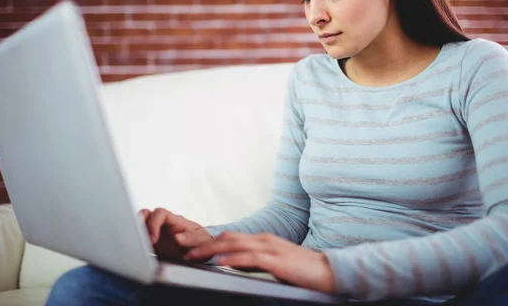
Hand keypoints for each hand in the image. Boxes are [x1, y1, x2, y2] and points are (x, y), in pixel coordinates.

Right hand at [139, 208, 212, 259]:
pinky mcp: (154, 242)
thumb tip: (177, 238)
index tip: (153, 239)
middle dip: (140, 225)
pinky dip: (138, 241)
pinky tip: (141, 251)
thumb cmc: (201, 242)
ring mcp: (158, 232)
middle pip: (147, 214)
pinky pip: (141, 237)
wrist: (201, 250)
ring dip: (137, 232)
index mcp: (176, 221)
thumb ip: (190, 238)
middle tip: (142, 241)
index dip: (153, 224)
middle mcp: (164, 224)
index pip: (160, 213)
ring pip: (142, 223)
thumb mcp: (201, 240)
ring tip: (140, 245)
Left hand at [184, 232, 335, 292]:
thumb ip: (254, 262)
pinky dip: (234, 259)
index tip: (187, 244)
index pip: (228, 237)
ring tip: (191, 254)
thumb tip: (232, 265)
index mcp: (261, 240)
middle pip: (226, 237)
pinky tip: (221, 262)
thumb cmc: (302, 270)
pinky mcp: (277, 260)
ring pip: (234, 245)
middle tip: (179, 244)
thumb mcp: (273, 263)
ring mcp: (270, 248)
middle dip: (200, 241)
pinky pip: (251, 258)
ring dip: (210, 249)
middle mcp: (263, 239)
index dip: (206, 240)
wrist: (328, 270)